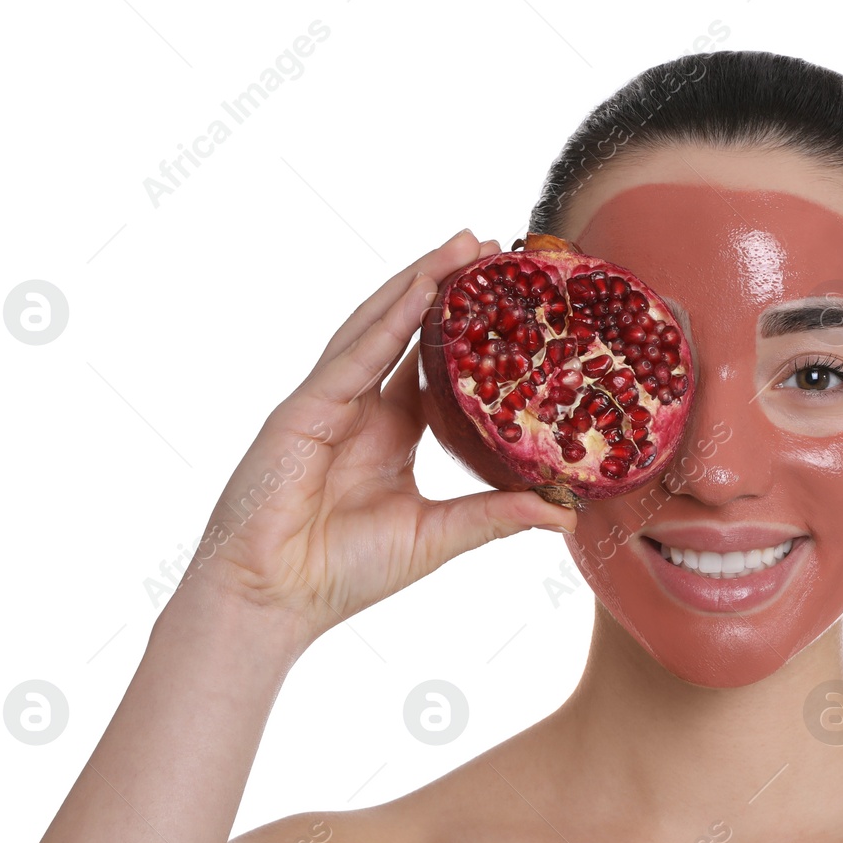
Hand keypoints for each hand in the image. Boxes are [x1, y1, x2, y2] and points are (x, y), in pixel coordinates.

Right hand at [177, 228, 576, 646]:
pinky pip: (354, 356)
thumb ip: (498, 515)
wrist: (275, 598)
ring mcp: (329, 402)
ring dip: (418, 283)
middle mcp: (361, 409)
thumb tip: (568, 514)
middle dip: (443, 285)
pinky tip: (419, 288)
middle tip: (489, 244)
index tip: (509, 296)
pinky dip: (387, 321)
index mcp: (390, 434)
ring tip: (461, 244)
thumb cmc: (345, 573)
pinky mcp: (304, 409)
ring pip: (378, 327)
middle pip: (406, 331)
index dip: (467, 332)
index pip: (433, 367)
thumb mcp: (440, 535)